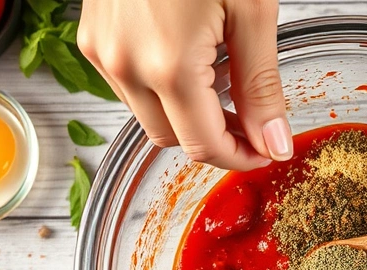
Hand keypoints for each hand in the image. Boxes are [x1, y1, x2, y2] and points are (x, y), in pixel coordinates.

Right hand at [78, 0, 290, 170]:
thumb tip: (273, 142)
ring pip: (148, 114)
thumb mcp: (252, 11)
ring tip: (226, 82)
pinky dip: (164, 87)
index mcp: (166, 65)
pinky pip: (129, 83)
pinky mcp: (93, 33)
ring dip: (188, 113)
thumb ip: (262, 86)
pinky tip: (193, 59)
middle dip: (215, 138)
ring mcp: (101, 49)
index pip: (203, 145)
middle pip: (172, 137)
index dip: (240, 158)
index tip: (266, 151)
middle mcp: (123, 64)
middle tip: (254, 123)